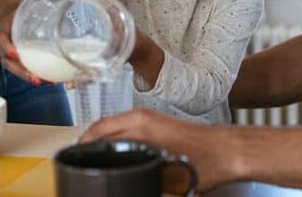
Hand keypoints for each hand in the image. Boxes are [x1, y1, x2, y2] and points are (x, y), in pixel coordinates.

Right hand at [0, 0, 47, 84]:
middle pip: (8, 61)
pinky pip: (20, 66)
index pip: (1, 38)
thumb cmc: (13, 0)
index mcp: (3, 25)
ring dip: (28, 76)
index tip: (14, 54)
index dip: (7, 47)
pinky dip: (31, 73)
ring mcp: (7, 48)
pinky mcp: (14, 53)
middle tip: (37, 79)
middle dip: (22, 71)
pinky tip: (46, 79)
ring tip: (46, 82)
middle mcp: (3, 40)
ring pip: (14, 68)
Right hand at [79, 109, 242, 190]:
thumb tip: (126, 184)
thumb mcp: (168, 175)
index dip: (81, 146)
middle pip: (102, 129)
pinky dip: (118, 141)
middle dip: (88, 145)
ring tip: (94, 162)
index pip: (97, 131)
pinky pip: (128, 132)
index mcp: (139, 124)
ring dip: (103, 142)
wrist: (231, 152)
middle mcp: (142, 118)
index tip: (70, 159)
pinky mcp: (160, 128)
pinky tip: (119, 158)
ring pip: (116, 130)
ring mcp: (152, 121)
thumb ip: (143, 179)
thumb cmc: (206, 160)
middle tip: (77, 164)